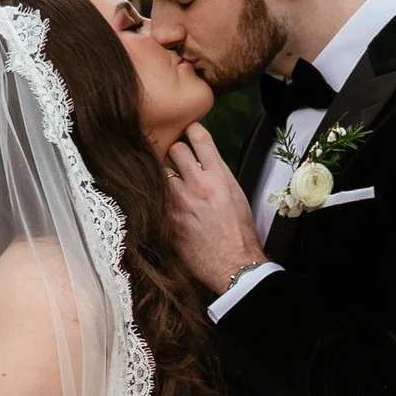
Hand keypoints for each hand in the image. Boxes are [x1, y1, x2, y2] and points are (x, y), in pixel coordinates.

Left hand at [165, 124, 266, 295]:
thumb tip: (203, 162)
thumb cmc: (239, 232)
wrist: (233, 264)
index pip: (199, 138)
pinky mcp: (167, 219)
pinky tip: (159, 200)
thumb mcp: (236, 195)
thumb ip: (218, 175)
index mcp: (219, 177)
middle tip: (177, 160)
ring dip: (163, 173)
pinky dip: (158, 196)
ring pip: (160, 171)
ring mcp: (179, 202)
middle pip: (175, 149)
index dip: (192, 131)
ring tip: (167, 180)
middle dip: (176, 152)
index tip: (189, 131)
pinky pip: (155, 197)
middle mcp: (197, 185)